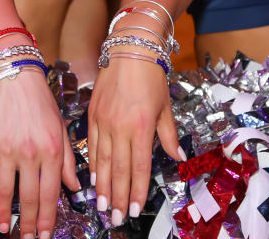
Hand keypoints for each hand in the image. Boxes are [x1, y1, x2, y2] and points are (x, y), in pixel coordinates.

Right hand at [0, 71, 78, 238]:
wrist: (14, 77)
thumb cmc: (39, 101)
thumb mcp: (61, 129)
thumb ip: (68, 160)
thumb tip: (75, 187)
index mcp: (51, 151)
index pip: (50, 194)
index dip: (48, 218)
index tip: (46, 235)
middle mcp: (30, 153)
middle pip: (29, 198)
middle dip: (29, 224)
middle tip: (29, 238)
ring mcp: (6, 150)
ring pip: (5, 192)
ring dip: (5, 215)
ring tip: (5, 229)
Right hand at [87, 55, 181, 226]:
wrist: (130, 48)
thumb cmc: (152, 76)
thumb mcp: (166, 107)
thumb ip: (169, 135)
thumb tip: (177, 157)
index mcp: (142, 127)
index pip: (140, 167)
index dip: (138, 191)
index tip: (135, 210)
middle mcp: (120, 127)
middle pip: (119, 170)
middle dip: (118, 197)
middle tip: (115, 219)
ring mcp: (104, 122)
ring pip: (102, 162)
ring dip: (103, 187)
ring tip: (103, 206)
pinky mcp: (92, 115)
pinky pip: (91, 146)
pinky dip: (93, 165)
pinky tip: (93, 179)